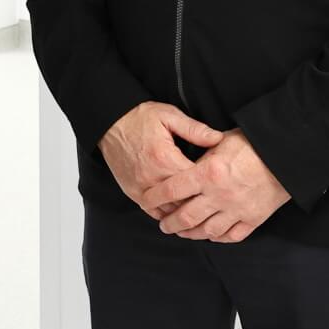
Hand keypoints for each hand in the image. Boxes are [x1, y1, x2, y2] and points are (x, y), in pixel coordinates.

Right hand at [98, 102, 223, 219]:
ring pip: (170, 209)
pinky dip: (167, 212)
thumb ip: (194, 129)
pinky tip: (178, 210)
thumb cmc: (139, 118)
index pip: (195, 180)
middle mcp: (152, 177)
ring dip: (185, 209)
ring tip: (199, 206)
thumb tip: (217, 138)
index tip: (219, 179)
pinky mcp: (133, 192)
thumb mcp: (169, 115)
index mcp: (165, 158)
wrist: (110, 123)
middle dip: (200, 198)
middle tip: (214, 196)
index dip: (210, 181)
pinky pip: (153, 211)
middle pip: (185, 199)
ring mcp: (141, 187)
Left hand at [141, 129, 289, 242]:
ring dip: (191, 233)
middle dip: (170, 223)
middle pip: (186, 217)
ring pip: (206, 230)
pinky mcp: (253, 219)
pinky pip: (231, 235)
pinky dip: (218, 237)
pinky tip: (211, 234)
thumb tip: (188, 162)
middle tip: (163, 225)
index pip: (172, 189)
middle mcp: (219, 195)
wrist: (288, 155)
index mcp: (208, 173)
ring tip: (182, 232)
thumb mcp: (222, 141)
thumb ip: (202, 154)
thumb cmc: (254, 143)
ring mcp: (236, 210)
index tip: (145, 200)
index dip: (155, 196)